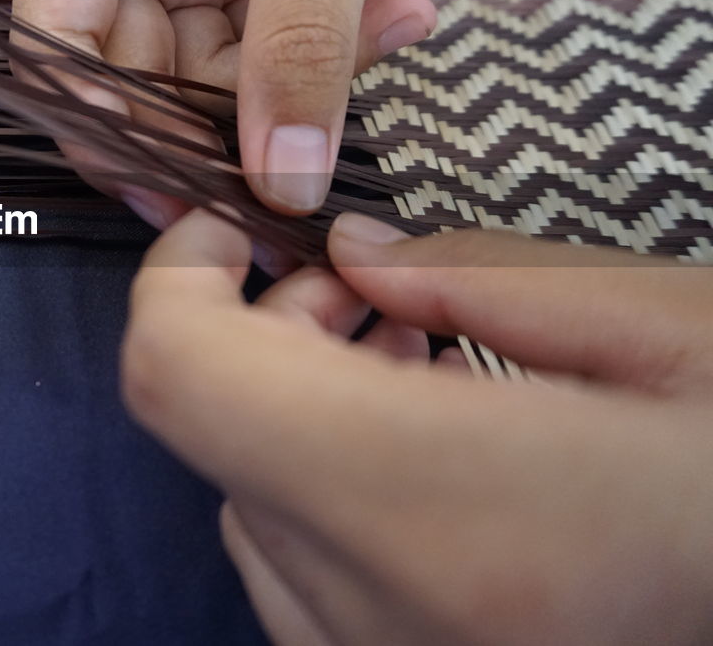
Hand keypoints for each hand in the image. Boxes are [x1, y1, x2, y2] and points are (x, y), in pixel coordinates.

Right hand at [13, 0, 461, 224]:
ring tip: (392, 15)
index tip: (183, 189)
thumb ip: (302, 38)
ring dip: (303, 70)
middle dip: (230, 110)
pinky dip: (332, 39)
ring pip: (214, 67)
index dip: (108, 125)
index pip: (57, 40)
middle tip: (305, 151)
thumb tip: (281, 178)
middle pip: (139, 71)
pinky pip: (268, 39)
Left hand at [122, 210, 712, 644]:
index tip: (227, 231)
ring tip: (411, 359)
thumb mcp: (681, 334)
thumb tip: (353, 255)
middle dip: (259, 335)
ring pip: (248, 508)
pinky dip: (324, 497)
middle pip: (212, 438)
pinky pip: (298, 580)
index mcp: (447, 507)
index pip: (184, 378)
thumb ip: (486, 277)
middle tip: (361, 289)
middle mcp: (386, 619)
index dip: (175, 281)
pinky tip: (426, 452)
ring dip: (294, 415)